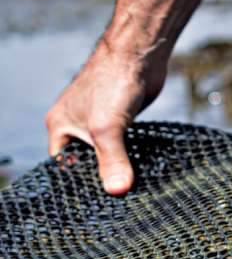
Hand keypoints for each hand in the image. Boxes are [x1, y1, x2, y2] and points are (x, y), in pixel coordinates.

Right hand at [44, 36, 167, 194]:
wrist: (138, 54)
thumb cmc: (113, 83)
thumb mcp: (107, 128)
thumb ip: (112, 160)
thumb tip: (117, 191)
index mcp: (61, 127)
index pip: (62, 166)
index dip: (77, 185)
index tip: (97, 204)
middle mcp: (76, 126)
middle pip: (86, 162)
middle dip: (100, 179)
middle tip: (117, 203)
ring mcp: (100, 122)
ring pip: (107, 154)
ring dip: (118, 169)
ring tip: (131, 193)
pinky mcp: (122, 120)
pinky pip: (124, 146)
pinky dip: (131, 158)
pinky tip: (143, 173)